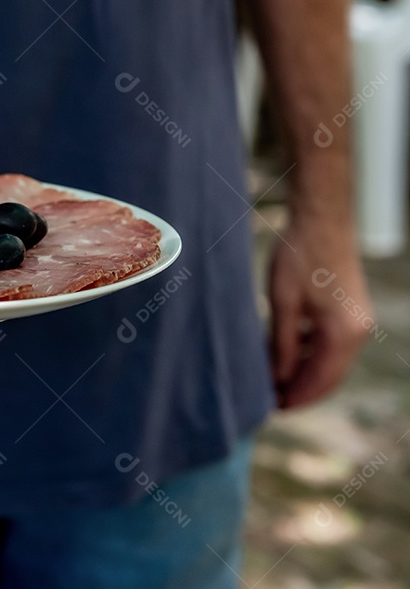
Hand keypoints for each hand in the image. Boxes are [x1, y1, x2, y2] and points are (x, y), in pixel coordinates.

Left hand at [268, 218, 371, 408]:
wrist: (321, 220)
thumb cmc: (299, 257)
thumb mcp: (282, 304)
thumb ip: (282, 344)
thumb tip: (278, 377)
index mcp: (343, 334)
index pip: (320, 380)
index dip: (296, 397)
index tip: (272, 408)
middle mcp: (358, 332)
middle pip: (329, 375)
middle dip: (301, 390)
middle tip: (271, 401)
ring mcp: (357, 321)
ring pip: (330, 361)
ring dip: (304, 372)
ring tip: (273, 380)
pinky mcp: (351, 311)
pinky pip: (331, 343)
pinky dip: (311, 353)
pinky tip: (287, 353)